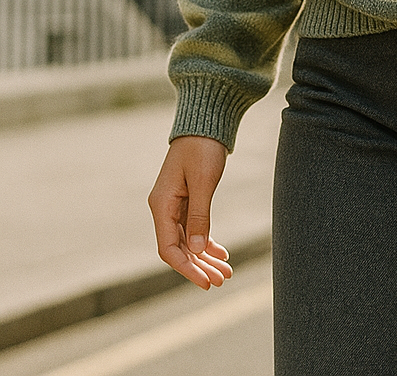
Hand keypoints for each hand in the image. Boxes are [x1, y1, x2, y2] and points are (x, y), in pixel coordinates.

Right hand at [149, 135, 232, 289]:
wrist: (206, 122)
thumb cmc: (203, 147)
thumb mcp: (203, 181)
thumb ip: (200, 215)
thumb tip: (198, 250)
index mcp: (161, 205)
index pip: (169, 248)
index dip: (187, 268)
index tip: (206, 282)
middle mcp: (163, 208)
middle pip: (180, 248)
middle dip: (200, 266)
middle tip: (222, 280)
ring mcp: (174, 205)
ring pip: (189, 240)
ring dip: (205, 257)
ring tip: (226, 271)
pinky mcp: (186, 199)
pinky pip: (194, 228)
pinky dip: (207, 241)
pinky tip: (222, 253)